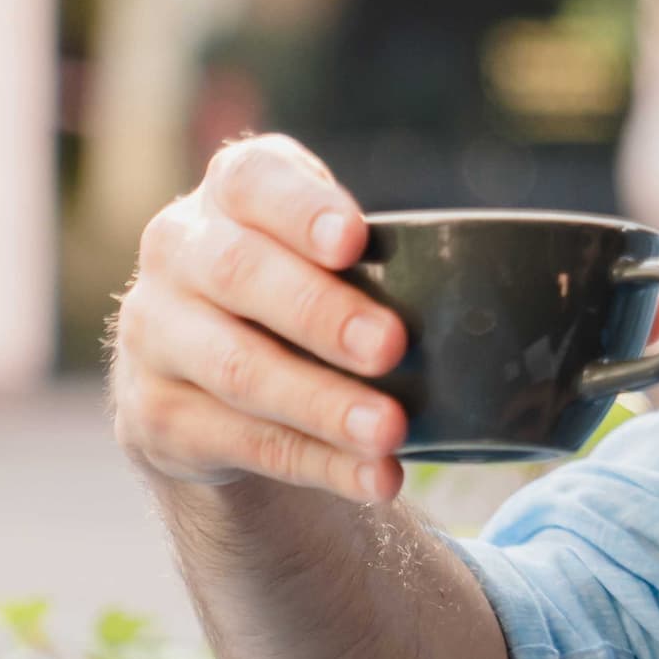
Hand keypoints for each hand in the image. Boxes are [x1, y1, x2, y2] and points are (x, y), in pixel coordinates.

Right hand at [106, 133, 409, 503]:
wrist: (206, 377)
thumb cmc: (299, 290)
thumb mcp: (323, 253)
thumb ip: (382, 254)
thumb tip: (505, 291)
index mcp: (229, 196)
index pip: (252, 181)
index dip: (301, 207)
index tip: (354, 239)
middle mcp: (178, 252)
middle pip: (242, 274)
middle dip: (322, 313)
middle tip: (393, 347)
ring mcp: (154, 336)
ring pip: (239, 369)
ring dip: (323, 404)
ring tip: (390, 431)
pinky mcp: (156, 415)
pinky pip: (243, 442)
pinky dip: (318, 463)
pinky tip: (374, 477)